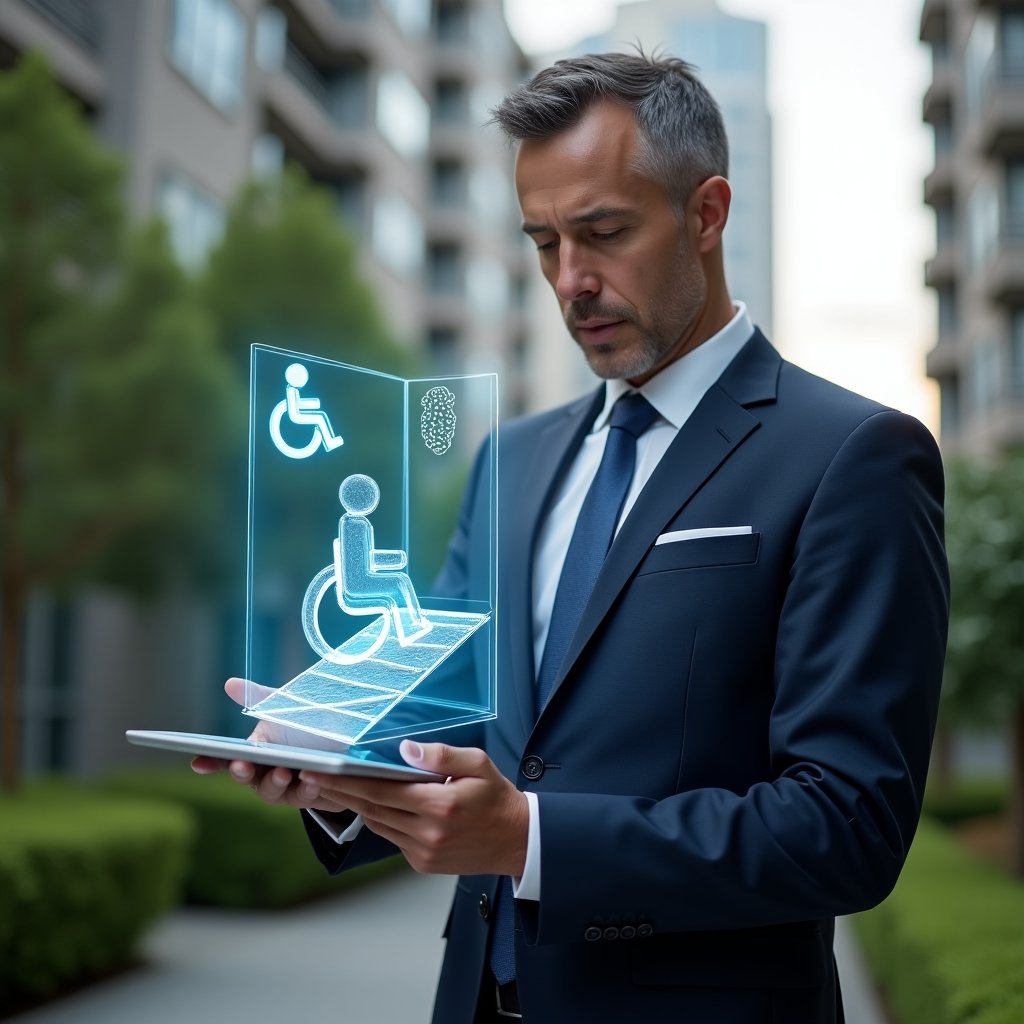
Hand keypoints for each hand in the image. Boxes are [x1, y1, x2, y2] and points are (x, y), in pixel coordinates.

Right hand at [190, 677, 348, 813]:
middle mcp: (263, 771)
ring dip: (275, 781)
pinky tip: (313, 778)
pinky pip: (304, 795)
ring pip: (272, 790)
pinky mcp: (307, 795)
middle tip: (242, 765)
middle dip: (242, 772)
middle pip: (247, 776)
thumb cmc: (304, 724)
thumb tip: (229, 683)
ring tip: (283, 771)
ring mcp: (284, 786)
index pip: (226, 757)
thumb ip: (258, 697)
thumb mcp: (283, 707)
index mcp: (255, 749)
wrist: (342, 744)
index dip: (211, 761)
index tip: (197, 762)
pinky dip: (307, 787)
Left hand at [299, 741, 528, 876]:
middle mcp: (427, 832)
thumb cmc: (497, 798)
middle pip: (371, 808)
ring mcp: (423, 851)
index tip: (320, 771)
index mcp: (439, 805)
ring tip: (332, 787)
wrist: (517, 841)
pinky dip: (378, 819)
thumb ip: (441, 755)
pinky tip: (369, 805)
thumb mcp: (478, 764)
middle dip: (339, 791)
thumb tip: (407, 749)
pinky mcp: (422, 863)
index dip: (346, 781)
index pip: (380, 790)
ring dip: (355, 806)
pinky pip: (391, 837)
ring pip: (377, 824)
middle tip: (311, 776)